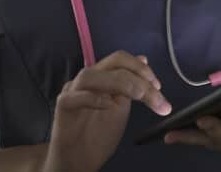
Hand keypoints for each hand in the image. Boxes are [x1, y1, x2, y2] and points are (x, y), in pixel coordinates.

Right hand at [43, 51, 170, 171]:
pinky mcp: (63, 108)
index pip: (122, 61)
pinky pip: (74, 97)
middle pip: (112, 63)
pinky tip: (109, 104)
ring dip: (119, 82)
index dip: (141, 69)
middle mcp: (87, 80)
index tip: (158, 86)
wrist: (78, 161)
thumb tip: (144, 59)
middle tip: (155, 92)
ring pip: (91, 75)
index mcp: (103, 77)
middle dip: (138, 76)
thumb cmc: (98, 135)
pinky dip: (92, 98)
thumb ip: (131, 86)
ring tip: (138, 94)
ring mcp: (73, 91)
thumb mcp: (122, 108)